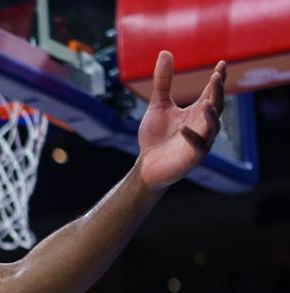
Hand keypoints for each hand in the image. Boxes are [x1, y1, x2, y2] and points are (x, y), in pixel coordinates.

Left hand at [137, 51, 225, 189]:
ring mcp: (200, 141)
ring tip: (206, 103)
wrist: (146, 165)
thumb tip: (165, 52)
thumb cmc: (156, 136)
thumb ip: (163, 81)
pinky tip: (183, 127)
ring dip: (211, 115)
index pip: (211, 92)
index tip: (221, 63)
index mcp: (197, 112)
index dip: (217, 79)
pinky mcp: (193, 157)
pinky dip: (191, 136)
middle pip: (215, 105)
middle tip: (216, 76)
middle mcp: (203, 124)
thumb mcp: (158, 105)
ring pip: (213, 126)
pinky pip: (198, 146)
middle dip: (217, 92)